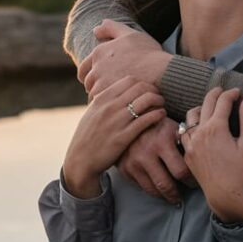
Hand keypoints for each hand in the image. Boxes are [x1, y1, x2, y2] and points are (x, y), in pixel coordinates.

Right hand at [62, 77, 166, 198]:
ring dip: (158, 100)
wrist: (80, 161)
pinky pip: (146, 120)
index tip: (149, 90)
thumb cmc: (87, 137)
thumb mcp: (92, 113)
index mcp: (101, 98)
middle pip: (140, 87)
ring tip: (162, 106)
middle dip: (154, 90)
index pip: (129, 80)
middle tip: (159, 97)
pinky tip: (161, 116)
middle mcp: (109, 106)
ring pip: (145, 100)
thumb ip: (104, 100)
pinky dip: (157, 115)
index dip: (143, 83)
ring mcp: (117, 121)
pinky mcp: (123, 137)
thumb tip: (118, 90)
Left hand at [77, 19, 170, 96]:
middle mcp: (96, 67)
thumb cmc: (148, 53)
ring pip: (94, 93)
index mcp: (99, 52)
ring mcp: (101, 82)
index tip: (99, 80)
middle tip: (108, 90)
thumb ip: (111, 28)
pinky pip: (102, 103)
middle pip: (88, 82)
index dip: (89, 74)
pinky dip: (107, 104)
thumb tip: (95, 29)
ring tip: (114, 99)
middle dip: (95, 86)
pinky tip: (117, 105)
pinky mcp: (108, 96)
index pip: (84, 68)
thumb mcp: (130, 34)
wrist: (160, 72)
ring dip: (102, 95)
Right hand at [116, 118, 193, 204]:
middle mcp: (146, 153)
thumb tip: (200, 164)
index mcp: (162, 142)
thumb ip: (185, 145)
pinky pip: (140, 186)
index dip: (190, 181)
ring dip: (163, 196)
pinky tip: (157, 187)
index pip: (181, 171)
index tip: (194, 183)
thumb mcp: (173, 127)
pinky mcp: (124, 168)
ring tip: (171, 196)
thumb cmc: (158, 124)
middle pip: (165, 185)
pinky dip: (150, 188)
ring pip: (152, 190)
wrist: (129, 119)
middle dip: (176, 195)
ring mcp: (133, 162)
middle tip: (182, 197)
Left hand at [181, 87, 242, 224]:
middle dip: (216, 94)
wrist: (226, 196)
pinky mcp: (187, 153)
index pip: (223, 101)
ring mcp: (190, 143)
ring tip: (211, 107)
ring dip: (201, 107)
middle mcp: (200, 132)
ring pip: (191, 116)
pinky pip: (184, 132)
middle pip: (206, 104)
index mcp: (216, 128)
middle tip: (225, 92)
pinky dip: (191, 124)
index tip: (238, 92)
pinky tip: (198, 126)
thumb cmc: (241, 171)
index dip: (232, 94)